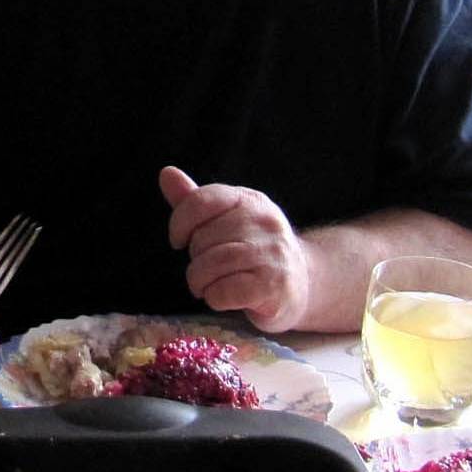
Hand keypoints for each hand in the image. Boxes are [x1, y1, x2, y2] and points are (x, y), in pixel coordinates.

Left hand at [162, 166, 309, 331]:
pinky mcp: (274, 285)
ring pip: (212, 264)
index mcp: (250, 200)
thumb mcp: (228, 221)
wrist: (304, 283)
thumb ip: (196, 202)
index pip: (202, 201)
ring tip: (208, 286)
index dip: (180, 222)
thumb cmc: (255, 251)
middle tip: (207, 270)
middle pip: (203, 238)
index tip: (179, 240)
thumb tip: (166, 173)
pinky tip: (224, 297)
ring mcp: (272, 253)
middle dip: (195, 259)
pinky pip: (225, 291)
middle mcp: (265, 222)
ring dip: (200, 282)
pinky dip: (215, 298)